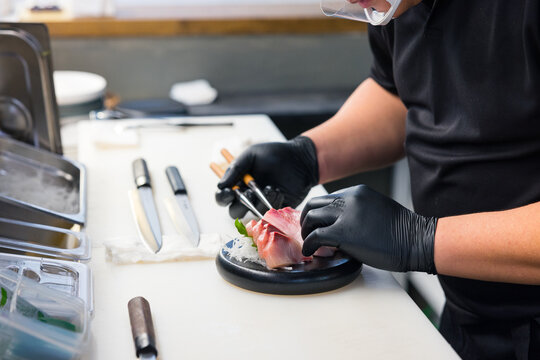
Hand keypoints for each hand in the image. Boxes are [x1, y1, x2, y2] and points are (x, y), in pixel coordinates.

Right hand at [216, 136, 318, 217]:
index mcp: (238, 183)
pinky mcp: (276, 209)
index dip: (223, 197)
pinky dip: (273, 201)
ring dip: (259, 201)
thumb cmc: (274, 154)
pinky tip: (279, 190)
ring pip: (253, 212)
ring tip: (271, 186)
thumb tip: (220, 185)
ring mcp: (262, 204)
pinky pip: (270, 212)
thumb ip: (236, 168)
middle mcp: (248, 196)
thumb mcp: (252, 155)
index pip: (223, 197)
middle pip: (235, 211)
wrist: (300, 159)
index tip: (229, 191)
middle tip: (250, 192)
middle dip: (241, 204)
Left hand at [300, 185, 437, 273]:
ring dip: (306, 231)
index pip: (327, 198)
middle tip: (307, 232)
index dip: (318, 212)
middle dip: (306, 219)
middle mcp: (349, 198)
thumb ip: (357, 211)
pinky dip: (309, 245)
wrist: (417, 241)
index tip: (315, 224)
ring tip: (309, 243)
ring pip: (311, 217)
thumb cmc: (402, 232)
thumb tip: (339, 224)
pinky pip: (315, 236)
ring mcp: (346, 214)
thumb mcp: (376, 209)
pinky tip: (311, 252)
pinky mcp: (343, 232)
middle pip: (314, 204)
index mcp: (357, 192)